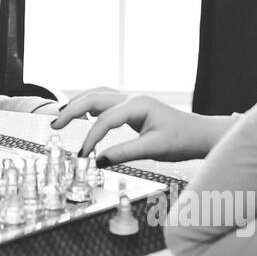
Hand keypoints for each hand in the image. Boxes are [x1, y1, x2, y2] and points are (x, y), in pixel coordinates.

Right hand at [52, 89, 233, 164]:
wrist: (201, 134)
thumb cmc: (183, 139)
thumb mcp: (154, 149)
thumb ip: (125, 153)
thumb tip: (99, 160)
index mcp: (137, 105)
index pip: (104, 120)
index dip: (91, 138)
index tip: (83, 155)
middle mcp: (132, 99)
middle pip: (93, 98)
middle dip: (71, 110)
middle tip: (55, 125)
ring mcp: (132, 101)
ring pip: (97, 95)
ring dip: (78, 104)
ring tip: (61, 116)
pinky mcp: (132, 107)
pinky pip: (104, 101)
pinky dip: (89, 105)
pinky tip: (83, 113)